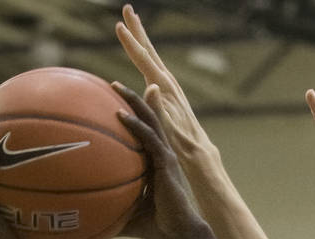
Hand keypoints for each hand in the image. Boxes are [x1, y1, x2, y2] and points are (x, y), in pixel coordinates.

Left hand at [112, 82, 202, 238]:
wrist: (179, 233)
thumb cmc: (155, 226)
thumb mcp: (126, 214)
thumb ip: (108, 209)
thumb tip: (80, 220)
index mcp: (153, 161)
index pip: (143, 131)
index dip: (131, 113)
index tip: (112, 100)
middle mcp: (160, 153)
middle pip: (147, 117)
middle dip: (132, 98)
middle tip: (112, 83)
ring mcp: (165, 155)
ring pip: (150, 119)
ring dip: (133, 101)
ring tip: (115, 85)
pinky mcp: (167, 162)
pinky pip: (149, 138)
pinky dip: (135, 124)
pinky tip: (119, 114)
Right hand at [115, 4, 210, 160]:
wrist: (196, 149)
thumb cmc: (178, 142)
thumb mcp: (166, 125)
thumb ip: (157, 106)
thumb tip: (151, 85)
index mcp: (163, 86)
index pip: (143, 58)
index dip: (130, 42)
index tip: (118, 25)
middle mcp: (167, 81)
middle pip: (148, 49)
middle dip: (137, 29)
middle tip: (127, 8)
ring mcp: (169, 86)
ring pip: (151, 56)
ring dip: (141, 39)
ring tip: (133, 24)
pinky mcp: (168, 92)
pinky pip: (153, 67)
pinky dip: (145, 56)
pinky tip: (142, 57)